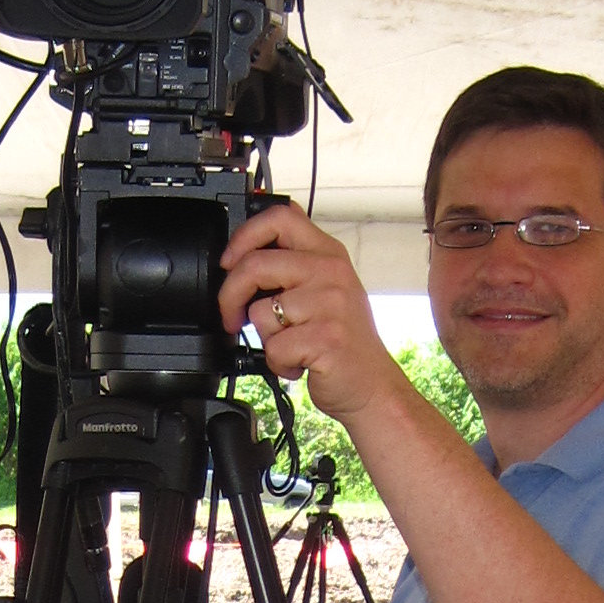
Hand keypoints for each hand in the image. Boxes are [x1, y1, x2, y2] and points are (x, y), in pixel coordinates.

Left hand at [218, 205, 400, 427]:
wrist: (373, 385)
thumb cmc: (343, 342)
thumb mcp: (325, 290)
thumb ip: (293, 268)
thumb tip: (240, 261)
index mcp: (328, 254)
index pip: (280, 217)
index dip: (244, 236)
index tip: (230, 262)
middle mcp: (331, 272)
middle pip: (255, 264)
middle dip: (229, 295)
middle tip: (231, 316)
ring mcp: (331, 304)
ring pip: (261, 312)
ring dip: (265, 338)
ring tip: (290, 346)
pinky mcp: (326, 338)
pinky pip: (274, 347)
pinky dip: (278, 364)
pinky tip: (299, 364)